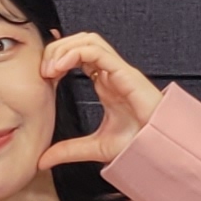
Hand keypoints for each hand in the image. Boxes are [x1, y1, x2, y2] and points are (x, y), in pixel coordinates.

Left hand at [35, 32, 164, 168]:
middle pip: (81, 42)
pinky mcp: (124, 73)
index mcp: (105, 83)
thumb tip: (43, 160)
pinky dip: (74, 53)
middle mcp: (111, 73)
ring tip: (50, 68)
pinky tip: (60, 68)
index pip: (79, 56)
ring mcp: (118, 71)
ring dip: (64, 48)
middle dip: (57, 49)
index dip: (58, 57)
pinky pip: (96, 51)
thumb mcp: (94, 147)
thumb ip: (68, 151)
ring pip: (88, 40)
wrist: (158, 148)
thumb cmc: (137, 143)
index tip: (41, 74)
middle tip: (42, 70)